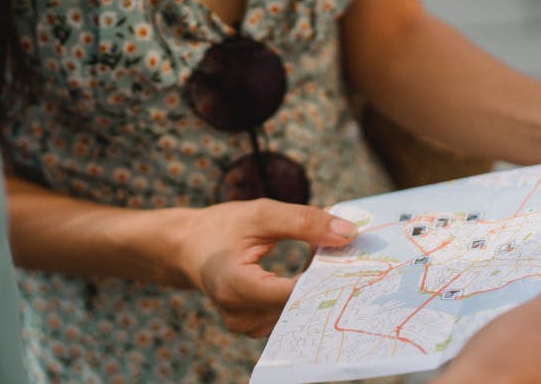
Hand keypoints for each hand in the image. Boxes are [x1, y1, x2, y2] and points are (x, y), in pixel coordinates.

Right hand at [172, 198, 358, 336]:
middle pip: (300, 304)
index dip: (327, 275)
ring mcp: (246, 326)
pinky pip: (290, 313)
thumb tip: (348, 233)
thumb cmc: (222, 227)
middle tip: (346, 252)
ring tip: (322, 256)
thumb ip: (305, 222)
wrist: (188, 247)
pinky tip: (310, 272)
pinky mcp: (253, 327)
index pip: (296, 291)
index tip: (352, 255)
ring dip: (315, 286)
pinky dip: (303, 293)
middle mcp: (240, 315)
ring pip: (299, 311)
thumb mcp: (262, 214)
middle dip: (325, 279)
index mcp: (237, 287)